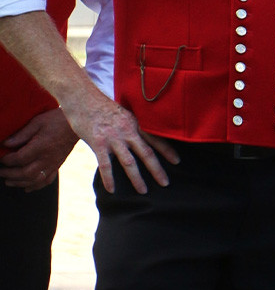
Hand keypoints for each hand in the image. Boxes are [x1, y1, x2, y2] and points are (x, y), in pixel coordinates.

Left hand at [0, 108, 77, 190]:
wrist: (77, 126)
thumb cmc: (56, 120)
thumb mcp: (37, 122)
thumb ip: (21, 134)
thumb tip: (5, 144)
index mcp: (41, 147)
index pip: (20, 159)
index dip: (7, 161)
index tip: (1, 158)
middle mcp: (47, 158)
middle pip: (26, 173)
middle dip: (10, 174)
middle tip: (0, 172)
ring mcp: (53, 164)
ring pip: (35, 180)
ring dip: (20, 183)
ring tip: (8, 181)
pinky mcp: (57, 166)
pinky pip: (47, 180)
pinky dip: (36, 186)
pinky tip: (27, 187)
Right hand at [60, 84, 177, 193]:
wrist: (82, 97)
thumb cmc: (102, 107)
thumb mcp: (124, 113)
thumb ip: (132, 126)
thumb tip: (140, 137)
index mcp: (135, 124)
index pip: (156, 139)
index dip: (167, 151)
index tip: (177, 161)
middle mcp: (128, 132)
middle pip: (146, 153)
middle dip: (157, 170)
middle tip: (165, 183)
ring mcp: (113, 138)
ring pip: (129, 162)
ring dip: (137, 178)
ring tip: (143, 191)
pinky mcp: (98, 143)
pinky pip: (105, 164)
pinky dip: (109, 178)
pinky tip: (112, 190)